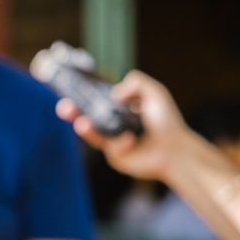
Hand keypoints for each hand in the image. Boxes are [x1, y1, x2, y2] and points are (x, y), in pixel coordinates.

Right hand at [56, 69, 190, 181]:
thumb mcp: (154, 92)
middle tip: (63, 107)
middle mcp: (111, 125)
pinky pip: (112, 148)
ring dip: (85, 129)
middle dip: (73, 113)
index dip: (81, 96)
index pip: (95, 101)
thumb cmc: (167, 122)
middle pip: (86, 117)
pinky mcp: (115, 157)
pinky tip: (131, 140)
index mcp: (117, 109)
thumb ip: (136, 82)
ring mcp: (111, 142)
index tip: (70, 91)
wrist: (176, 149)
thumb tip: (115, 93)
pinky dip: (120, 142)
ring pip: (93, 135)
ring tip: (81, 124)